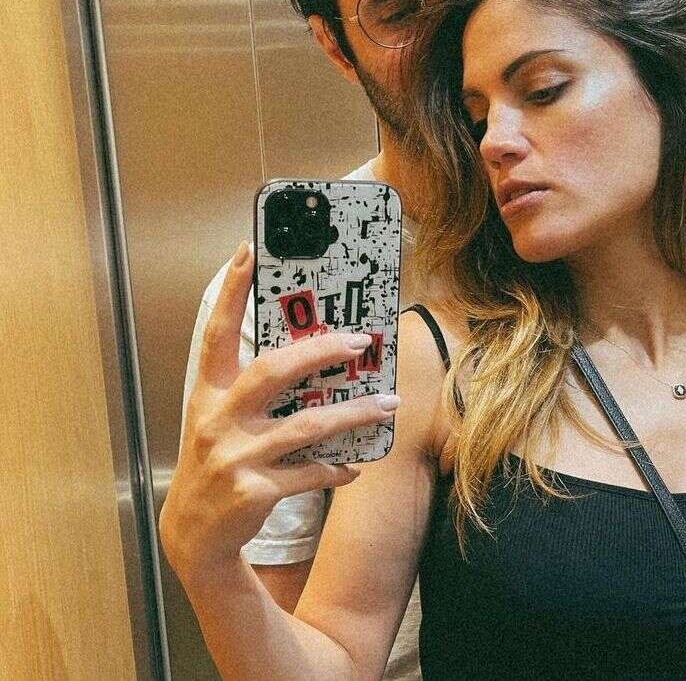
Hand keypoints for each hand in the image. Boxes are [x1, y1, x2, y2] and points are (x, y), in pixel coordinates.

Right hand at [159, 241, 400, 578]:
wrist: (193, 536)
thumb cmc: (217, 463)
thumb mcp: (219, 421)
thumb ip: (253, 390)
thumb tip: (318, 356)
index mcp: (207, 394)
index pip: (216, 333)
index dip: (229, 291)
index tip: (248, 251)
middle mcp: (217, 420)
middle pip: (274, 372)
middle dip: (322, 351)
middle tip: (362, 342)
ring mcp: (235, 456)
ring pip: (308, 426)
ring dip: (356, 414)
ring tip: (389, 405)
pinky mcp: (254, 490)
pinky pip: (311, 471)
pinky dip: (338, 468)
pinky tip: (355, 466)